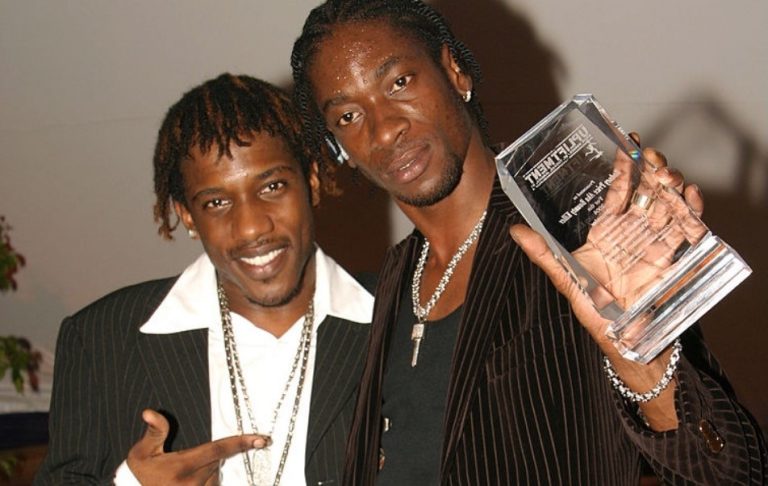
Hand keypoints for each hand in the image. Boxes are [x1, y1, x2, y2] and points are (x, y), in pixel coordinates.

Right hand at [126, 409, 270, 484]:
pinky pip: (214, 484)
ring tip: (185, 474)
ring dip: (207, 470)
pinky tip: (191, 481)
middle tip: (188, 462)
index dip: (240, 443)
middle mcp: (195, 483)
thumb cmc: (144, 475)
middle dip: (208, 456)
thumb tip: (149, 412)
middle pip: (218, 460)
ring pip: (216, 473)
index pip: (218, 450)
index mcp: (184, 467)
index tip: (261, 440)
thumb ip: (154, 432)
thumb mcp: (142, 453)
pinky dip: (208, 480)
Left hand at [509, 135, 704, 429]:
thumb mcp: (568, 283)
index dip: (621, 168)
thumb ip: (544, 256)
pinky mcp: (677, 258)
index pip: (615, 192)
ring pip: (667, 204)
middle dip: (650, 169)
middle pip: (646, 191)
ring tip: (668, 174)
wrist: (630, 347)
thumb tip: (515, 230)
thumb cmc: (597, 316)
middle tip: (651, 155)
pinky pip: (689, 228)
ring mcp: (657, 243)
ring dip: (671, 185)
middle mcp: (633, 233)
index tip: (623, 144)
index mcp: (606, 234)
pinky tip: (690, 196)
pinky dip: (692, 210)